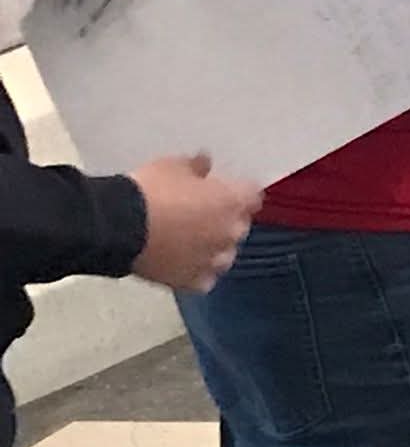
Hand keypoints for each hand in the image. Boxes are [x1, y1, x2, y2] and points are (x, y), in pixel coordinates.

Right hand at [130, 154, 263, 295]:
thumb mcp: (173, 165)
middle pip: (239, 226)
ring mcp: (211, 260)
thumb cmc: (150, 191)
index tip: (226, 189)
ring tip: (194, 240)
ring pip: (225, 255)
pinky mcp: (190, 282)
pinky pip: (204, 278)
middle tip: (204, 212)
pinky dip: (198, 271)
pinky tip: (184, 263)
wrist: (120, 227)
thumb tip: (205, 165)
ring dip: (215, 247)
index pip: (253, 196)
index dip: (240, 192)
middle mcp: (229, 233)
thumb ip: (196, 166)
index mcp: (232, 201)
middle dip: (226, 219)